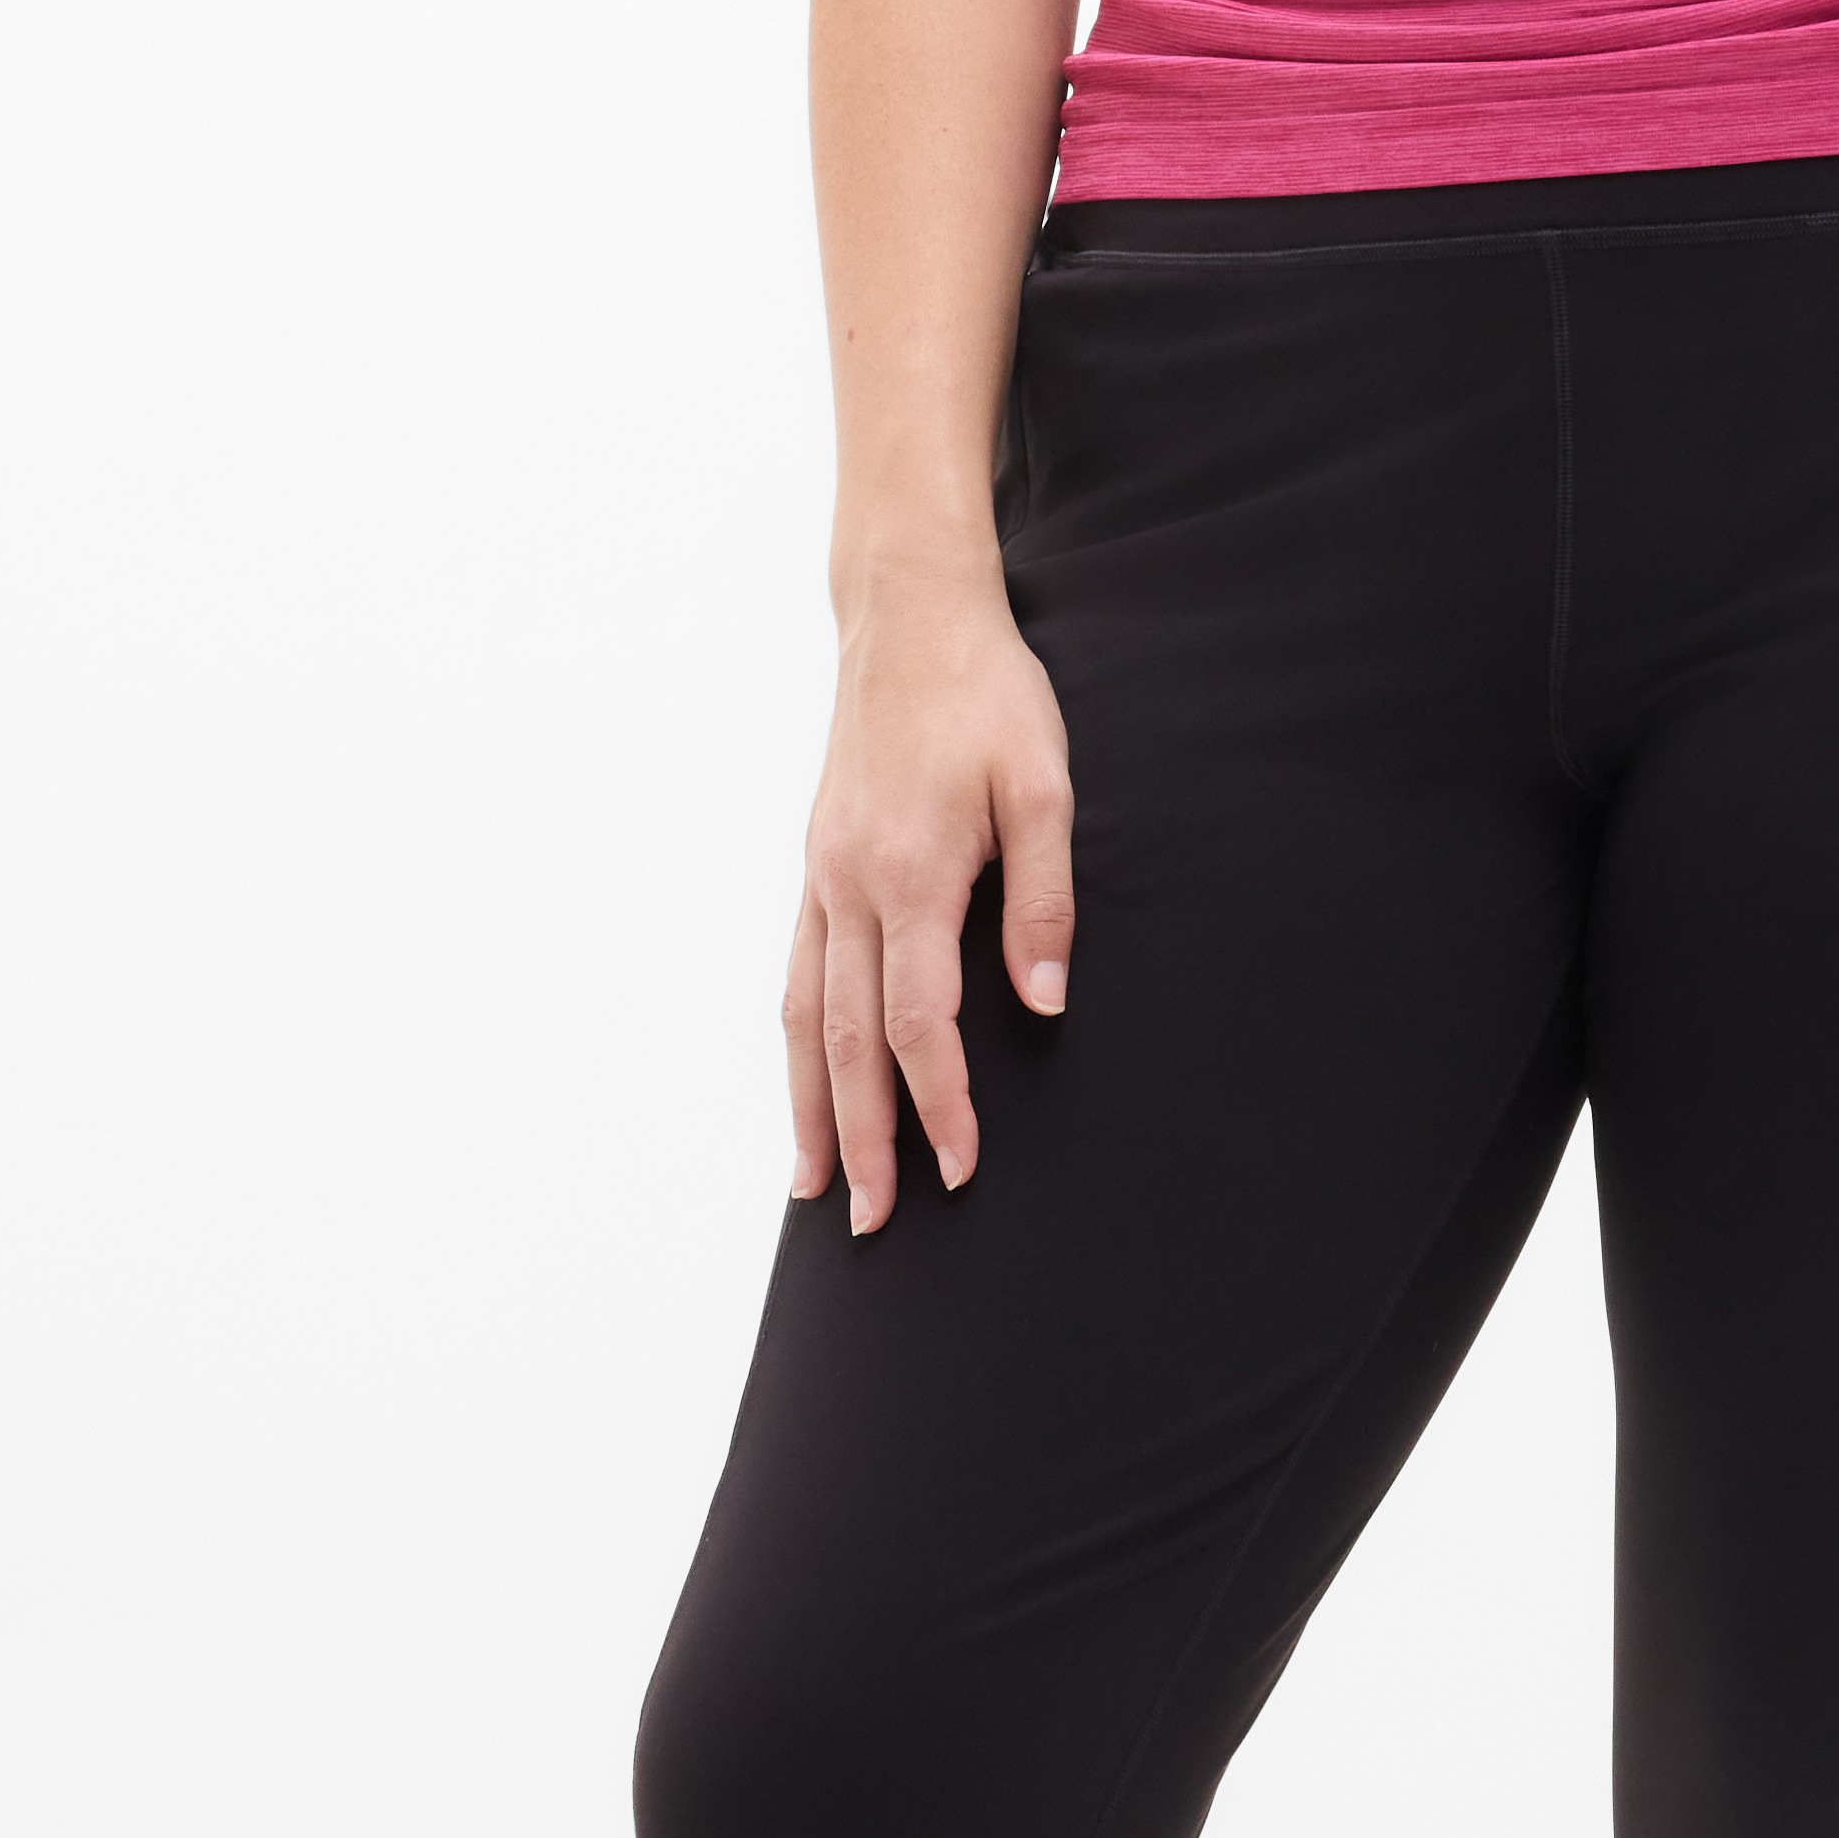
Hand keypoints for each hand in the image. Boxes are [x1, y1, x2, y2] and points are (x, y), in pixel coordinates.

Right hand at [785, 546, 1076, 1229]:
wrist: (908, 616)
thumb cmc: (988, 693)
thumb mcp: (1045, 785)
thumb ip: (1045, 897)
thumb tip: (1045, 1000)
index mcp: (910, 874)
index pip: (918, 1022)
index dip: (939, 1103)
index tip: (960, 1169)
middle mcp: (849, 886)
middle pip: (846, 1042)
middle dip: (864, 1138)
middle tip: (876, 1221)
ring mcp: (820, 877)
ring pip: (802, 1016)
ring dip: (810, 1107)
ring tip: (816, 1186)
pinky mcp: (813, 863)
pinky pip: (793, 972)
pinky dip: (793, 1042)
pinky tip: (802, 1080)